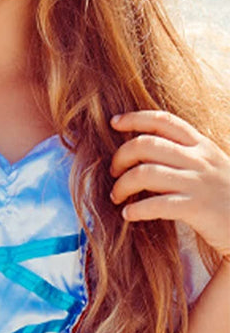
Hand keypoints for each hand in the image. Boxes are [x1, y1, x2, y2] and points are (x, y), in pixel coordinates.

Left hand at [109, 110, 229, 260]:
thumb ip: (185, 152)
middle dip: (121, 156)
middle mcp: (199, 160)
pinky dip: (136, 209)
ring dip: (122, 185)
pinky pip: (156, 204)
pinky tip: (128, 214)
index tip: (114, 122)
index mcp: (201, 145)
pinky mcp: (197, 208)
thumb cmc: (226, 195)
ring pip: (145, 174)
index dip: (135, 118)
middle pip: (146, 144)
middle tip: (114, 171)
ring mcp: (198, 183)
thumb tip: (142, 144)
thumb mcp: (211, 164)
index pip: (163, 120)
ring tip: (116, 195)